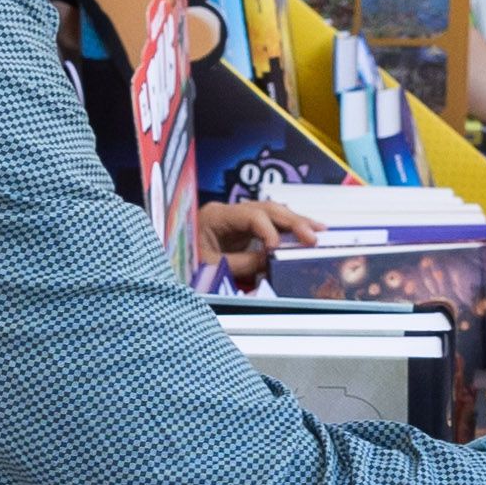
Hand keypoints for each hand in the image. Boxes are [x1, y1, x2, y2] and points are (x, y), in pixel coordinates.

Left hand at [191, 195, 322, 282]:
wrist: (166, 275)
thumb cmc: (184, 268)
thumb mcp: (213, 268)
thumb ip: (244, 263)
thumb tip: (273, 260)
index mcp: (215, 216)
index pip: (251, 214)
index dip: (268, 230)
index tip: (277, 249)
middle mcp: (227, 213)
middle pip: (266, 209)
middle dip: (292, 222)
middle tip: (313, 236)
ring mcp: (236, 221)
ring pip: (271, 214)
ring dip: (295, 222)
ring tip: (319, 230)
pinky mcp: (242, 232)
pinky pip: (269, 226)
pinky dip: (287, 231)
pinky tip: (304, 234)